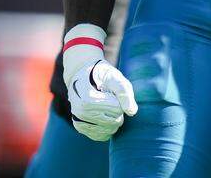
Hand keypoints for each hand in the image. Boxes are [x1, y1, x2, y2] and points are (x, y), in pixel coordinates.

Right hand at [62, 24, 136, 140]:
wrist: (83, 75)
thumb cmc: (102, 76)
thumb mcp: (115, 77)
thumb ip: (124, 92)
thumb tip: (132, 112)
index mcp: (87, 98)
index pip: (117, 109)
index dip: (120, 99)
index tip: (112, 91)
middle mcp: (80, 112)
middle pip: (114, 121)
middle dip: (118, 109)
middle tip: (110, 97)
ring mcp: (78, 121)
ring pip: (110, 130)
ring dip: (114, 119)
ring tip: (106, 105)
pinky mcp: (81, 128)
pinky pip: (102, 136)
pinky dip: (108, 127)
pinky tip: (104, 115)